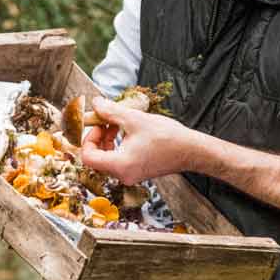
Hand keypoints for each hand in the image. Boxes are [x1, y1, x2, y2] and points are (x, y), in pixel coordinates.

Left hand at [78, 97, 206, 182]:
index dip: (89, 138)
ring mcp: (131, 175)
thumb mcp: (135, 120)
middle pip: (96, 158)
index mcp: (120, 165)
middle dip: (98, 137)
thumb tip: (95, 104)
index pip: (88, 157)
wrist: (191, 151)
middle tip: (107, 121)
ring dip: (107, 140)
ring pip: (107, 159)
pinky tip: (127, 131)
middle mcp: (123, 175)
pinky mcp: (138, 172)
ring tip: (118, 124)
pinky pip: (119, 160)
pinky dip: (117, 145)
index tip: (99, 124)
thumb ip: (111, 112)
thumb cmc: (168, 137)